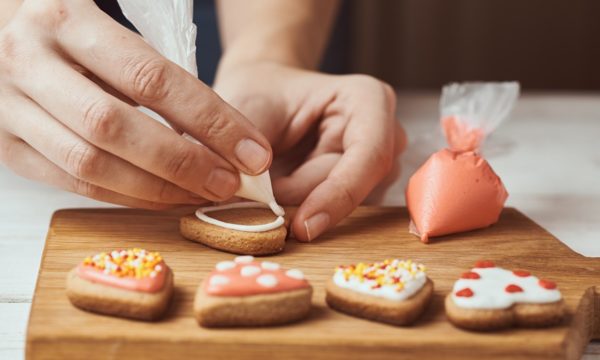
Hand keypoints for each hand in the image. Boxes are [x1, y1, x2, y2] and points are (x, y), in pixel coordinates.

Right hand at [0, 0, 271, 208]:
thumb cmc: (65, 21)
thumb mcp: (100, 12)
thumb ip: (151, 58)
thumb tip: (225, 121)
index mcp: (63, 18)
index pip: (151, 78)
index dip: (210, 120)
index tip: (254, 150)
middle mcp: (27, 62)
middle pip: (117, 128)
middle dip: (185, 162)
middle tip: (232, 181)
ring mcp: (8, 108)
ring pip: (90, 163)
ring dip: (157, 188)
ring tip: (204, 194)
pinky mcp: (5, 145)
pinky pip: (71, 181)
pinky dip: (124, 196)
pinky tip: (164, 196)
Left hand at [214, 63, 405, 240]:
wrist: (265, 98)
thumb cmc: (261, 95)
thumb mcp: (249, 110)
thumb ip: (250, 151)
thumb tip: (247, 198)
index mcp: (368, 99)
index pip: (370, 157)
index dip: (338, 196)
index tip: (302, 227)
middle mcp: (384, 135)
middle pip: (355, 188)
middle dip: (304, 198)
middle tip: (259, 188)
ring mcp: (377, 167)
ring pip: (344, 207)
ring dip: (301, 203)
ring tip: (270, 178)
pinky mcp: (365, 191)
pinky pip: (336, 215)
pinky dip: (304, 209)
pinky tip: (283, 186)